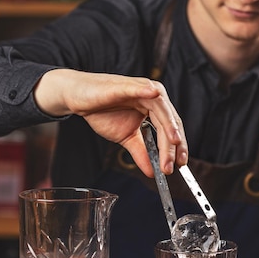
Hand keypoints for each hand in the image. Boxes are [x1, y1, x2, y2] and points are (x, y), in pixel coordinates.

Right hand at [34, 69, 187, 176]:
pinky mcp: (126, 85)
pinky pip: (140, 88)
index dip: (178, 147)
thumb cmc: (101, 111)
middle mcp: (153, 96)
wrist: (78, 98)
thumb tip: (152, 172)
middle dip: (173, 145)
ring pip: (161, 109)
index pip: (172, 128)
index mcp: (154, 108)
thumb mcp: (125, 137)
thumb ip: (140, 153)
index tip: (180, 165)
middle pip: (170, 122)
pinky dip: (147, 91)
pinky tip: (154, 95)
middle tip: (172, 165)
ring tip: (173, 143)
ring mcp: (141, 89)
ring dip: (168, 126)